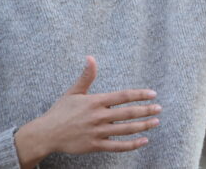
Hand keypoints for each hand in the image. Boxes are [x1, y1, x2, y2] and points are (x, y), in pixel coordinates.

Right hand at [16, 56, 161, 165]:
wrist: (45, 134)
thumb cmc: (60, 111)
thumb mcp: (73, 92)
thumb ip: (87, 76)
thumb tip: (91, 57)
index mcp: (95, 102)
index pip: (123, 96)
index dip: (140, 95)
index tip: (153, 94)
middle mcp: (98, 117)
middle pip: (127, 113)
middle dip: (146, 110)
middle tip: (159, 108)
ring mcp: (97, 132)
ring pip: (125, 130)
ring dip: (143, 126)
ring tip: (156, 122)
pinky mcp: (95, 146)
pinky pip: (117, 146)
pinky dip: (131, 145)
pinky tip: (144, 141)